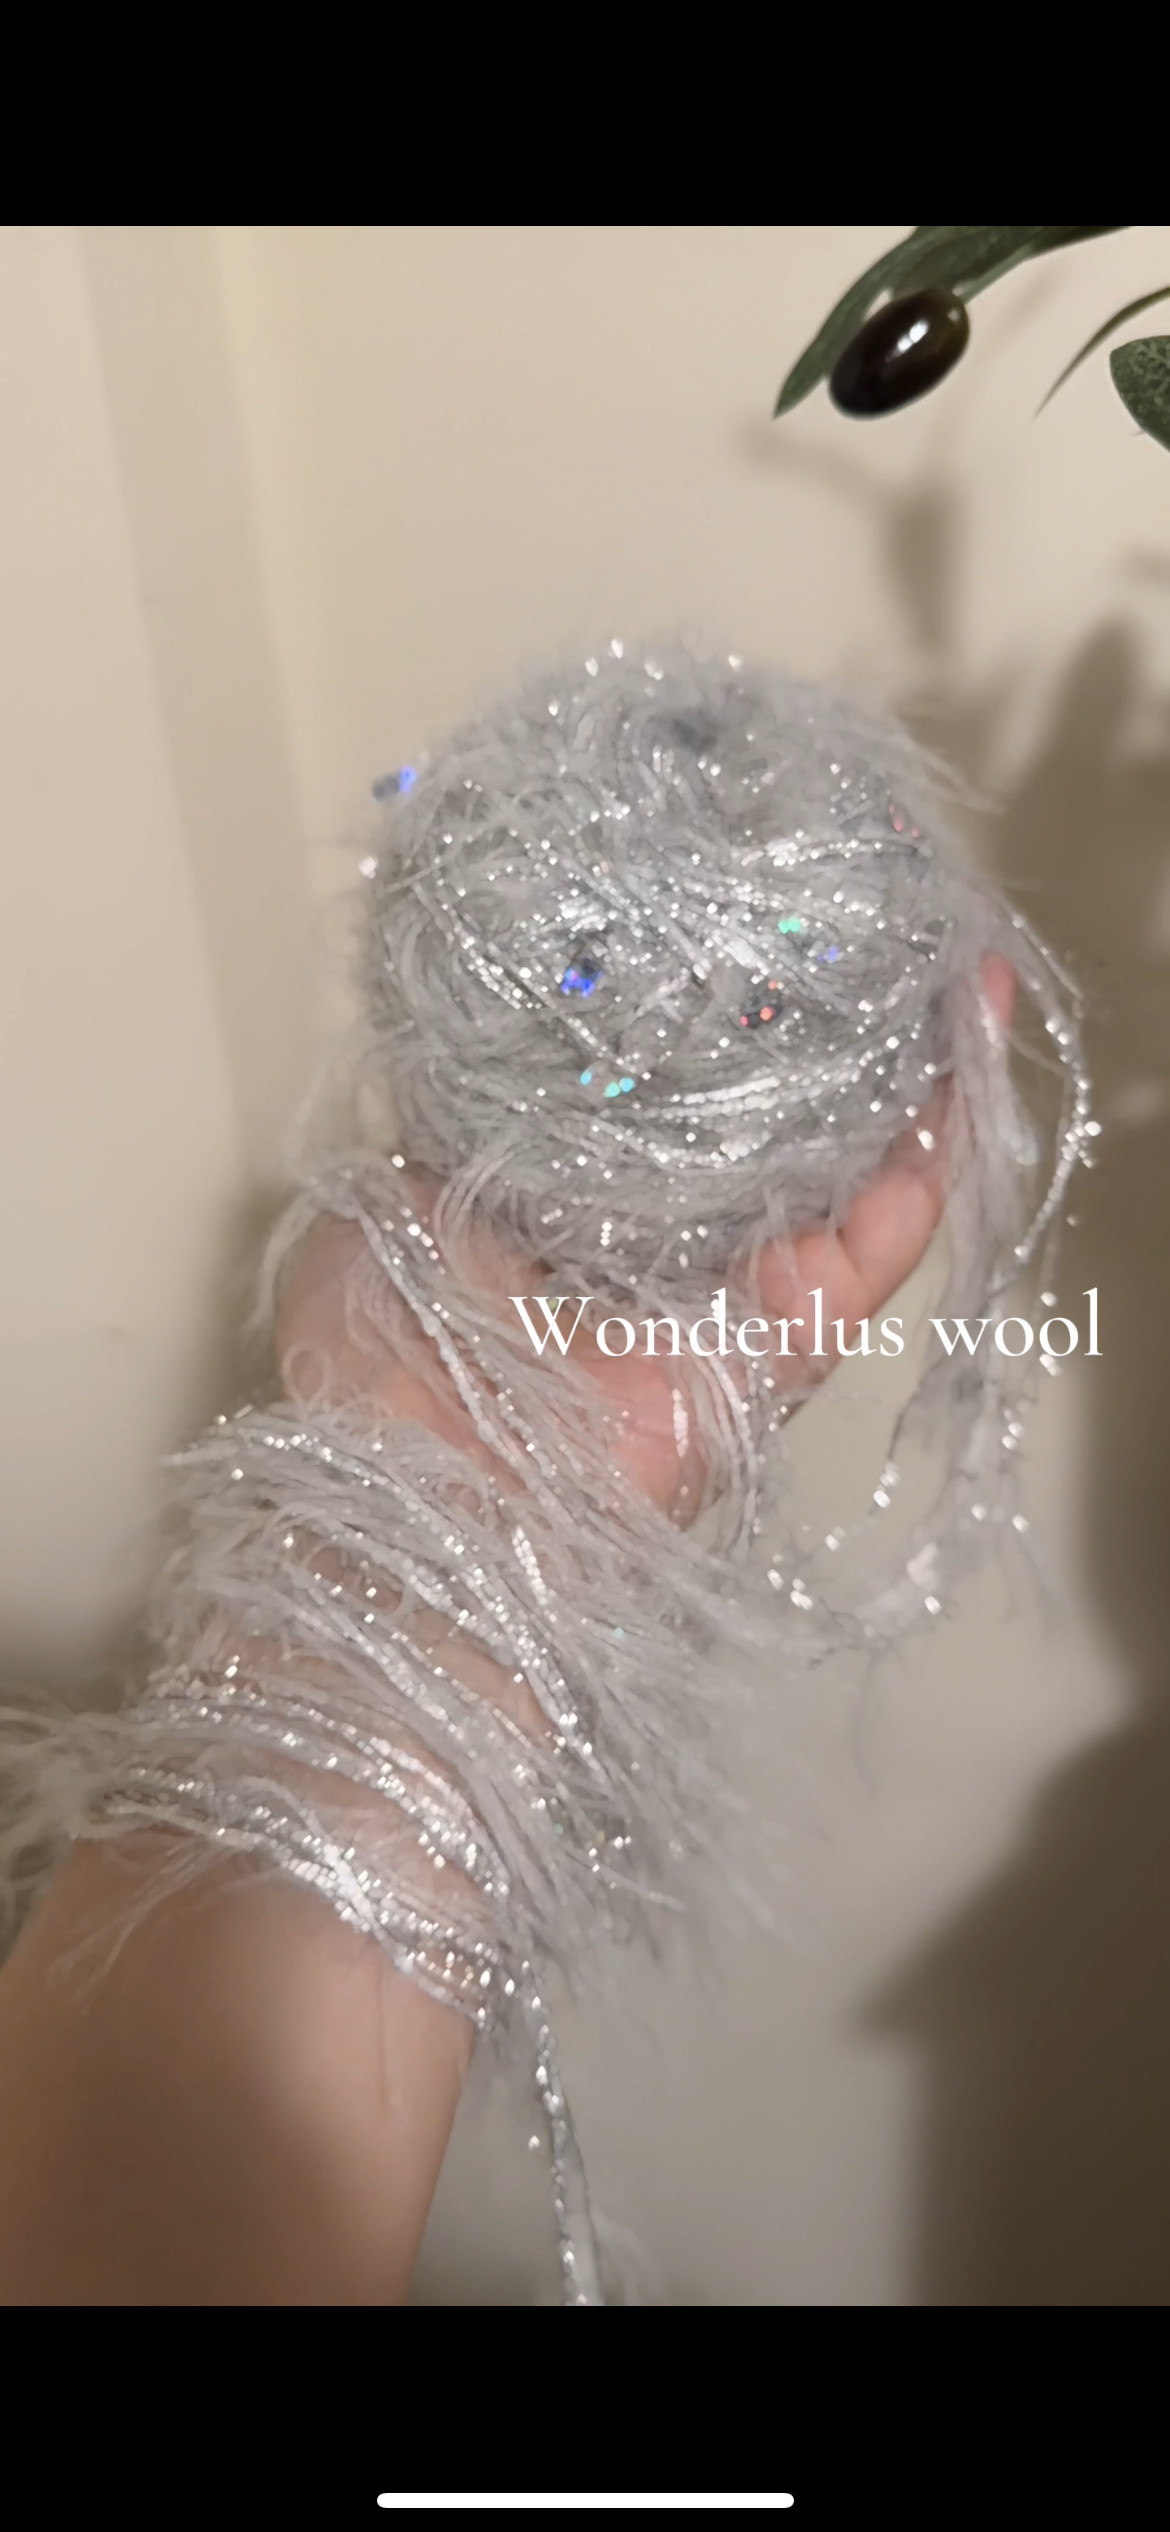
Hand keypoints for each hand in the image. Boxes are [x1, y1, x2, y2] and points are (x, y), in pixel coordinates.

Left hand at [277, 958, 1015, 1517]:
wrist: (415, 1488)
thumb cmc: (371, 1357)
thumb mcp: (387, 1193)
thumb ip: (450, 1120)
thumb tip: (480, 1033)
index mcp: (566, 1216)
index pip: (660, 1099)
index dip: (704, 1016)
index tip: (732, 921)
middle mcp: (664, 1252)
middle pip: (773, 1125)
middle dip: (825, 1026)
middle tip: (868, 921)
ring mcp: (738, 1294)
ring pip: (850, 1165)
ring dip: (908, 1061)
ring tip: (949, 954)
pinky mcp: (793, 1335)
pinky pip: (886, 1231)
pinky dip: (936, 1136)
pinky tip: (966, 1036)